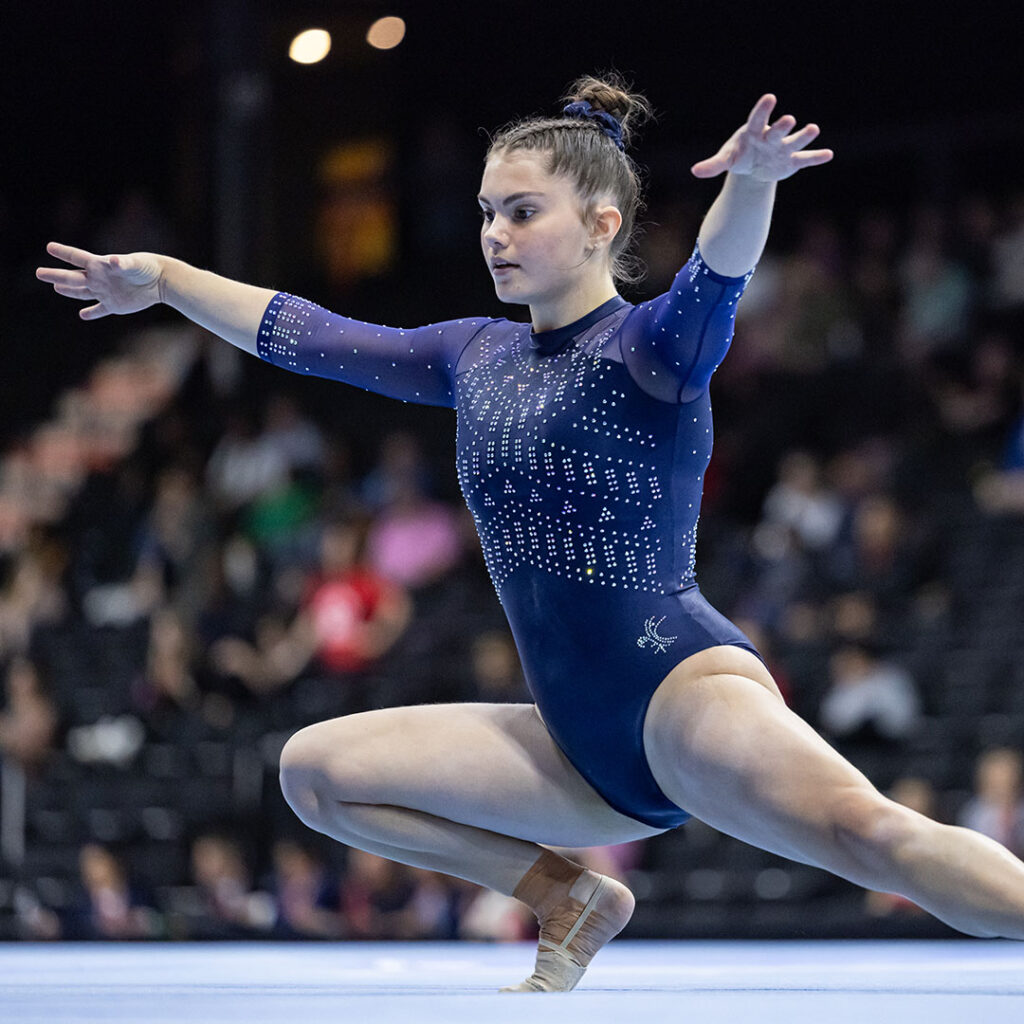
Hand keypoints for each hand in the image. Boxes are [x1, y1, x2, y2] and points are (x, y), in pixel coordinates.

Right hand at [36, 242, 163, 319]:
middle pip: (73, 277)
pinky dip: (92, 313)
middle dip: (56, 276)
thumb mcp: (134, 264)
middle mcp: (99, 278)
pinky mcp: (116, 305)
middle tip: (39, 273)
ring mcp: (106, 292)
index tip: (49, 247)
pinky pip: (100, 310)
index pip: (77, 258)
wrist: (161, 281)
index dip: (63, 252)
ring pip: (83, 292)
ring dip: (69, 291)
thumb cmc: (147, 268)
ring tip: (57, 287)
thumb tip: (114, 261)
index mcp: (100, 265)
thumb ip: (123, 263)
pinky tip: (83, 315)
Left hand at [691, 94, 832, 182]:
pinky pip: (806, 159)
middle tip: (789, 119)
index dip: (763, 109)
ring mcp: (783, 148)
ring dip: (804, 136)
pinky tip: (828, 154)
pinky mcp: (792, 162)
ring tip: (813, 128)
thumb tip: (694, 171)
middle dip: (782, 125)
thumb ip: (713, 165)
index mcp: (754, 132)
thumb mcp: (726, 159)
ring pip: (795, 141)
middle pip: (777, 130)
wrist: (753, 167)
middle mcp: (771, 137)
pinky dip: (816, 157)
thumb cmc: (739, 155)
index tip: (770, 98)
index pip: (757, 118)